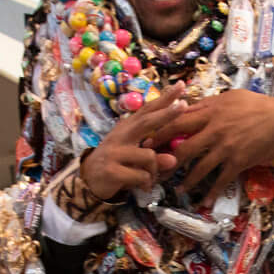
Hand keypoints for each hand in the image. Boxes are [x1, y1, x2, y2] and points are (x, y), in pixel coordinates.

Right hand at [72, 84, 185, 205]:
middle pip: (146, 122)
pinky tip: (143, 187)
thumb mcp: (136, 157)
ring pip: (150, 156)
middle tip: (184, 105)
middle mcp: (120, 136)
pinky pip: (141, 176)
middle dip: (167, 114)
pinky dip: (147, 184)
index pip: (147, 110)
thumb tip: (172, 160)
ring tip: (151, 179)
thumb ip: (155, 154)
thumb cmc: (118, 164)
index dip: (164, 98)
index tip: (181, 86)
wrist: (89, 181)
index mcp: (127, 128)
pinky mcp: (112, 170)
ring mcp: (114, 152)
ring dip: (156, 171)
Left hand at [151, 91, 273, 197]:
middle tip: (154, 171)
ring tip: (177, 189)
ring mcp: (226, 148)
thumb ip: (206, 104)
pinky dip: (212, 193)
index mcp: (209, 113)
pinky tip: (204, 202)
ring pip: (199, 168)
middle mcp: (214, 131)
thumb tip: (185, 106)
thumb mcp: (228, 98)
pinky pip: (221, 181)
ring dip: (186, 181)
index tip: (146, 141)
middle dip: (166, 162)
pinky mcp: (237, 162)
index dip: (159, 133)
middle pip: (183, 148)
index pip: (177, 122)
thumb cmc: (255, 105)